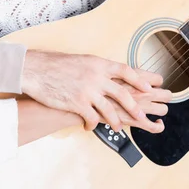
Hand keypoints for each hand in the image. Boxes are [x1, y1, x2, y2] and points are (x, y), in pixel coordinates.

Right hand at [21, 50, 170, 131]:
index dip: (141, 79)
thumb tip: (111, 74)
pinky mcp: (77, 103)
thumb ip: (98, 69)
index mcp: (98, 64)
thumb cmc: (57, 65)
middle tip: (143, 115)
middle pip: (123, 93)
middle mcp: (96, 76)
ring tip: (118, 127)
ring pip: (109, 110)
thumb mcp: (82, 61)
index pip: (126, 71)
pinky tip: (91, 127)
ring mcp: (87, 91)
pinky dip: (92, 125)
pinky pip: (91, 118)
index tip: (151, 86)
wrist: (36, 70)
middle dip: (135, 106)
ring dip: (115, 121)